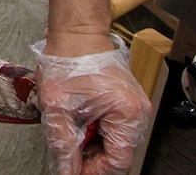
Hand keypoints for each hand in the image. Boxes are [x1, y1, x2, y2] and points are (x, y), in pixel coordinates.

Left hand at [32, 38, 152, 174]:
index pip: (117, 162)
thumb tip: (66, 169)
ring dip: (91, 142)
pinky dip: (95, 129)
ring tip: (72, 127)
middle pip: (117, 153)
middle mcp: (137, 112)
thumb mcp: (57, 106)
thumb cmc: (69, 60)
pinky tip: (79, 119)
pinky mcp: (125, 103)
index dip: (93, 170)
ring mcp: (133, 107)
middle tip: (69, 149)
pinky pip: (113, 127)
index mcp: (127, 114)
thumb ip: (62, 143)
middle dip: (90, 155)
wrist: (75, 34)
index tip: (74, 170)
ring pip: (114, 141)